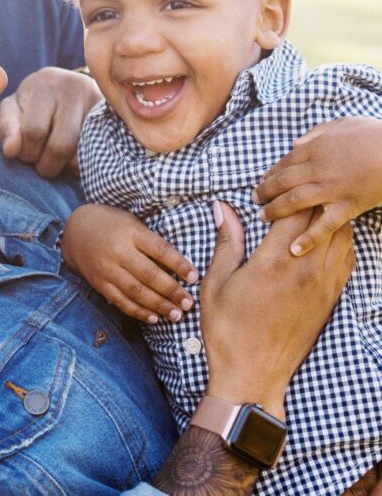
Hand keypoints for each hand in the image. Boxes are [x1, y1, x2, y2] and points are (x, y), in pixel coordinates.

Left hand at [0, 67, 101, 177]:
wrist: (68, 88)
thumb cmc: (34, 103)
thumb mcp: (13, 110)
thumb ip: (7, 130)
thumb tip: (11, 151)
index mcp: (45, 83)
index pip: (34, 131)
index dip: (27, 152)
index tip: (26, 153)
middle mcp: (76, 87)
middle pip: (61, 146)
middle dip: (47, 165)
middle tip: (42, 162)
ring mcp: (99, 102)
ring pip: (82, 154)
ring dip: (66, 167)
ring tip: (58, 160)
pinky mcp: (115, 117)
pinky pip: (99, 153)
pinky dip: (85, 163)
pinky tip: (76, 158)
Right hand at [61, 204, 197, 322]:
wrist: (76, 231)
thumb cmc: (113, 224)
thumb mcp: (133, 223)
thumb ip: (152, 241)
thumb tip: (181, 264)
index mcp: (131, 232)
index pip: (160, 250)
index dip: (179, 264)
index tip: (194, 277)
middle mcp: (118, 251)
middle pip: (149, 274)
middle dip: (172, 291)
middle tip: (189, 303)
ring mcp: (107, 269)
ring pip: (136, 291)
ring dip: (159, 305)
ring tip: (177, 315)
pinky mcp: (99, 283)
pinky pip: (120, 301)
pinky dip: (138, 311)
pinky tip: (154, 318)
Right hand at [201, 201, 353, 419]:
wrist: (252, 375)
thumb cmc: (228, 330)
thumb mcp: (216, 282)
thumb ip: (226, 242)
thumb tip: (223, 208)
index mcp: (274, 262)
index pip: (294, 211)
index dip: (287, 193)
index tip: (275, 187)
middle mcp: (305, 270)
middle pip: (322, 218)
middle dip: (310, 199)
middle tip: (295, 193)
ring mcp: (323, 286)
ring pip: (341, 236)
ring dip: (327, 219)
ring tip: (309, 212)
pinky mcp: (331, 300)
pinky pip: (347, 260)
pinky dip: (339, 241)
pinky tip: (322, 239)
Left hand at [254, 117, 381, 255]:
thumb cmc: (372, 134)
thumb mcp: (340, 124)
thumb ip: (315, 134)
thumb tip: (296, 144)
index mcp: (314, 149)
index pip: (284, 163)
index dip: (270, 173)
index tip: (262, 180)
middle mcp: (317, 169)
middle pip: (283, 182)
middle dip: (265, 192)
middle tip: (254, 199)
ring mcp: (331, 189)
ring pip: (294, 202)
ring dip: (275, 210)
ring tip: (263, 216)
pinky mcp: (347, 206)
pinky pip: (324, 225)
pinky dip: (309, 238)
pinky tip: (295, 249)